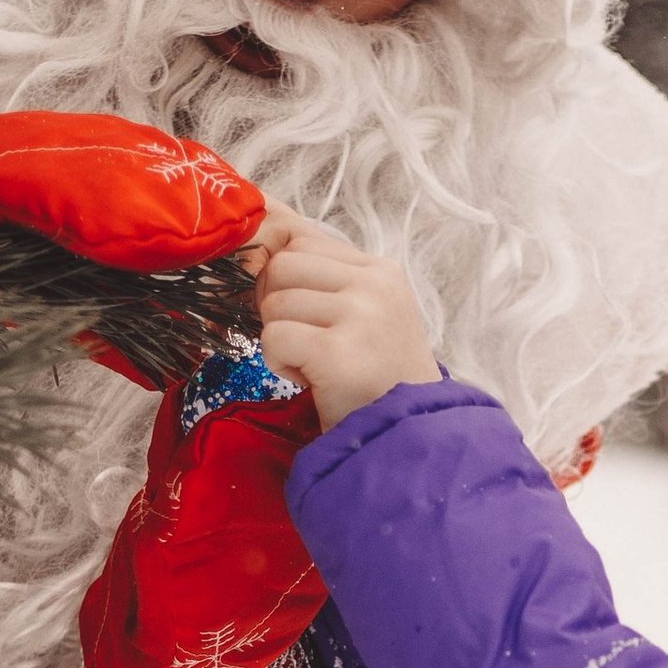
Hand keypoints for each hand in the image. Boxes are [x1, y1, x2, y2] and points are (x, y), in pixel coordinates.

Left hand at [253, 215, 439, 424]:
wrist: (408, 437)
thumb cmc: (376, 378)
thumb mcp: (364, 313)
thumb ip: (324, 277)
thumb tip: (259, 230)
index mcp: (380, 270)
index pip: (302, 241)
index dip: (283, 278)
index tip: (301, 314)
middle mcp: (374, 284)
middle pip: (282, 266)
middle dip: (277, 306)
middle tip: (304, 342)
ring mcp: (359, 315)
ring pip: (274, 303)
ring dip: (280, 340)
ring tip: (314, 364)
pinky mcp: (337, 352)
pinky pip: (273, 338)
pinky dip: (279, 363)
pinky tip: (310, 379)